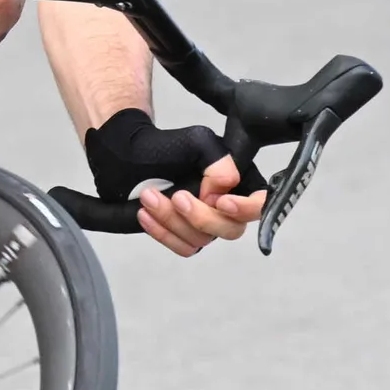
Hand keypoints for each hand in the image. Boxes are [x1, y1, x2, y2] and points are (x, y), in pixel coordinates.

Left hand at [83, 109, 258, 257]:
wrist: (128, 158)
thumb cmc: (164, 148)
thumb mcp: (197, 142)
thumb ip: (220, 163)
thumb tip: (222, 192)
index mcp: (238, 181)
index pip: (261, 203)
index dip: (247, 208)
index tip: (221, 201)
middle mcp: (226, 207)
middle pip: (232, 229)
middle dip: (201, 217)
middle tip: (177, 196)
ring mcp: (206, 225)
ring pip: (203, 240)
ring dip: (173, 220)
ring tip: (149, 197)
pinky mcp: (185, 237)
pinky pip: (183, 248)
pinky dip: (163, 233)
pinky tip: (145, 214)